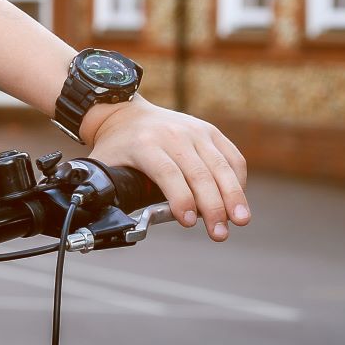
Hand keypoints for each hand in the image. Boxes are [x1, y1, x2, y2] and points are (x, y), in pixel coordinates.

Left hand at [82, 95, 250, 241]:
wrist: (125, 111)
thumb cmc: (117, 145)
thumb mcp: (104, 165)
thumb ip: (109, 191)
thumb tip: (114, 221)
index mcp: (144, 144)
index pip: (167, 173)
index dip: (180, 199)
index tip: (188, 221)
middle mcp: (172, 134)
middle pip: (199, 173)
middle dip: (212, 207)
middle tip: (219, 233)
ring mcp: (194, 130)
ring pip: (220, 166)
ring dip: (233, 196)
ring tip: (240, 220)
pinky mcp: (209, 131)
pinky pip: (232, 157)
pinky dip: (238, 180)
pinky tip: (237, 200)